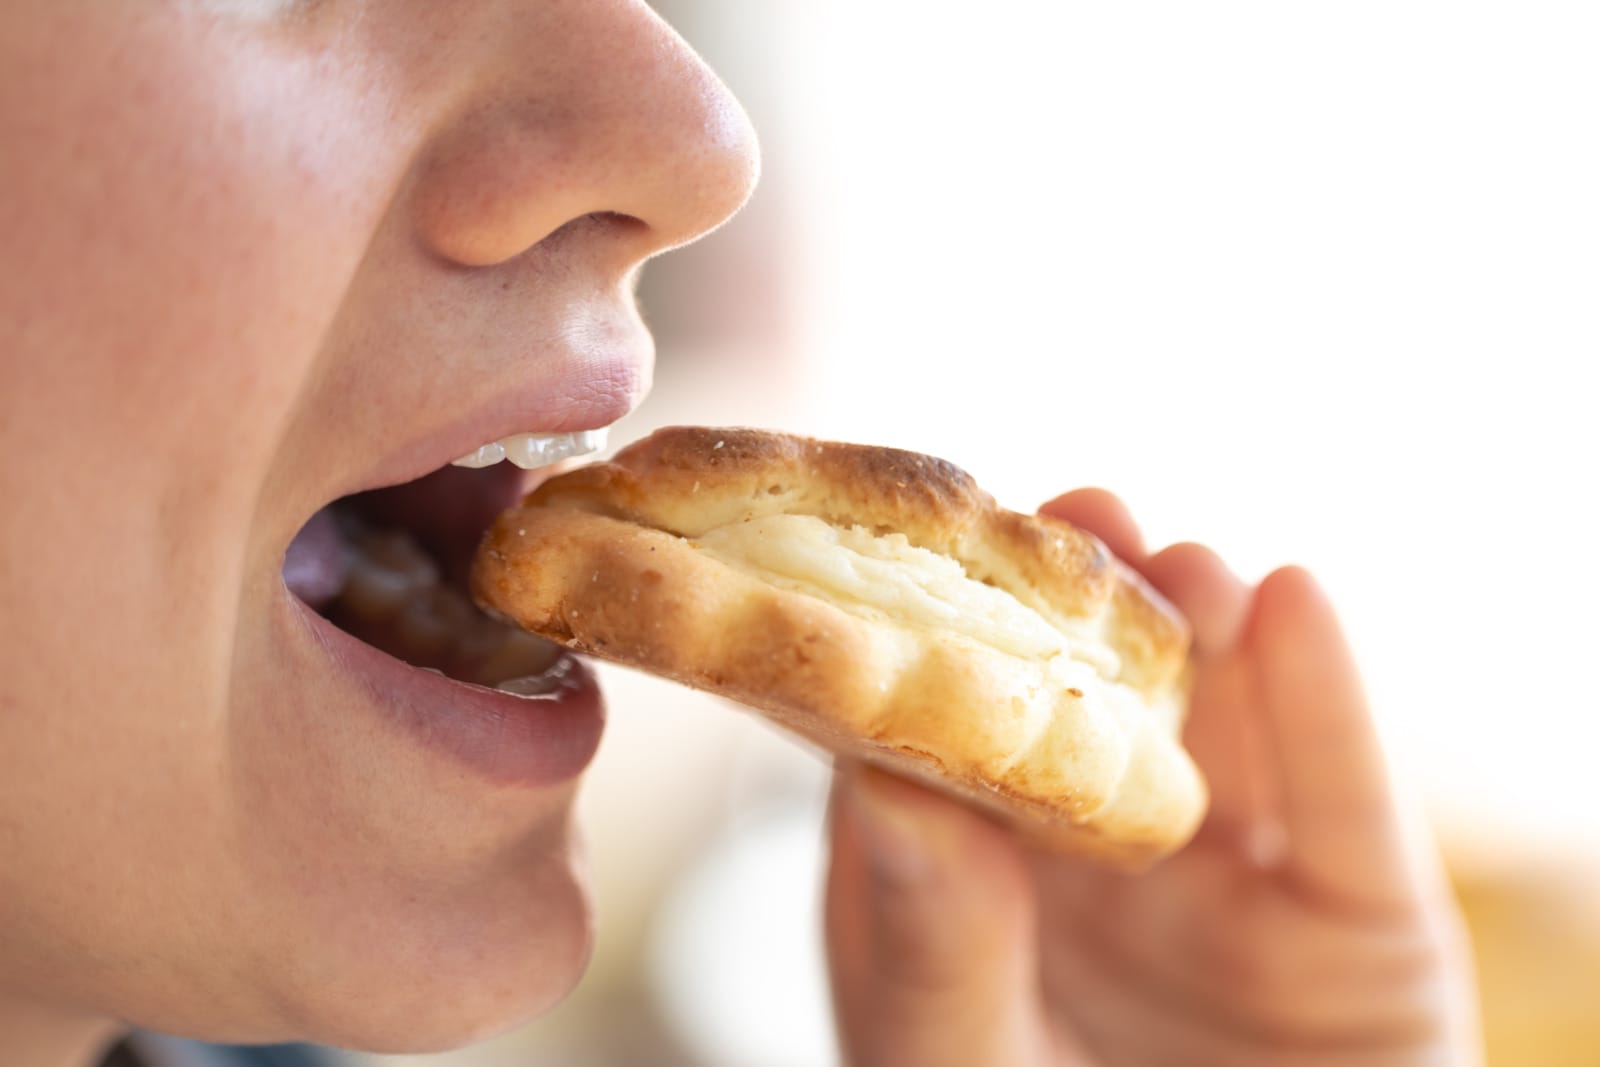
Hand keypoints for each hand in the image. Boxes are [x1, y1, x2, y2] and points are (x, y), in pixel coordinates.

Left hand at [824, 490, 1481, 1065]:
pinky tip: (1299, 603)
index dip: (957, 641)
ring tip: (1181, 563)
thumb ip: (927, 937)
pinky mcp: (1361, 928)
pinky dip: (1328, 706)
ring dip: (1208, 631)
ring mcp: (1230, 892)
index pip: (951, 743)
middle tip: (1081, 519)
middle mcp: (1097, 877)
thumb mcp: (953, 1066)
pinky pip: (1346, 809)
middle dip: (1093, 615)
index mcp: (976, 897)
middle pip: (1098, 717)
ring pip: (1227, 734)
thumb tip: (882, 769)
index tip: (954, 548)